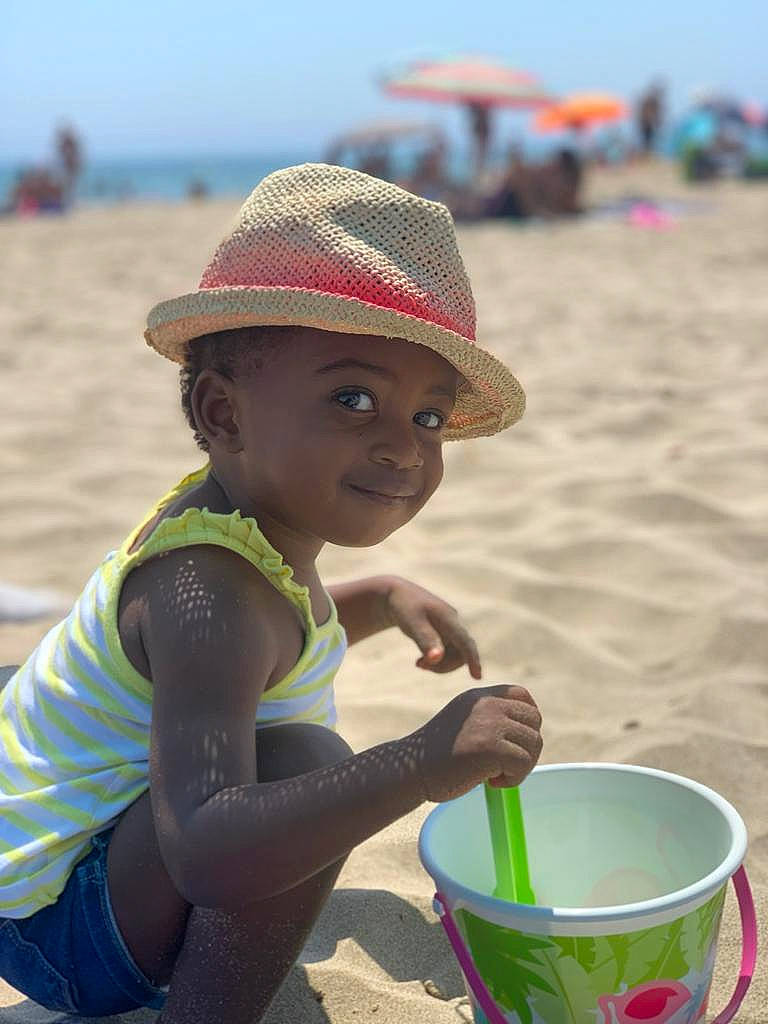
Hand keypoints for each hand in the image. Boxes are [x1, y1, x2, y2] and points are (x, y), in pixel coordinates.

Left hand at [384, 578, 481, 678]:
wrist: (396, 594)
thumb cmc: (403, 607)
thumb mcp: (411, 623)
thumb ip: (425, 639)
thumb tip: (437, 658)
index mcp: (448, 617)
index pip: (465, 641)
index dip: (472, 659)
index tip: (477, 677)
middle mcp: (453, 622)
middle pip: (462, 652)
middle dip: (445, 665)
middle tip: (420, 665)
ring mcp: (450, 627)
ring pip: (455, 655)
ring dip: (440, 664)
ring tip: (419, 664)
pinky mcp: (445, 632)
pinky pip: (448, 652)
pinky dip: (437, 660)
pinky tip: (421, 661)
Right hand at [412, 684, 542, 801]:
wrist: (411, 770)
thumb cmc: (438, 755)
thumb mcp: (464, 722)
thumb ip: (490, 717)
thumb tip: (529, 731)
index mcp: (479, 696)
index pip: (521, 695)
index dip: (528, 717)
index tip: (518, 739)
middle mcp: (486, 704)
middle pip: (534, 720)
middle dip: (528, 746)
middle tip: (506, 765)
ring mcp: (489, 724)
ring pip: (534, 743)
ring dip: (521, 766)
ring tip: (495, 775)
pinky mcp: (491, 748)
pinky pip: (523, 763)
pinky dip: (514, 779)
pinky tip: (491, 782)